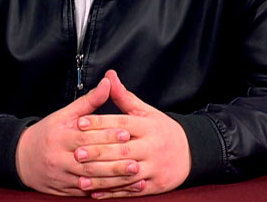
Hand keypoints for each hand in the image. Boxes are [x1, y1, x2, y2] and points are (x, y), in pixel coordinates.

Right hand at [15, 76, 139, 195]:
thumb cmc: (48, 133)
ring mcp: (61, 177)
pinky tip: (121, 189)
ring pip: (89, 181)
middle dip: (114, 163)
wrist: (22, 158)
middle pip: (89, 163)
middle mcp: (59, 159)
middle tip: (136, 161)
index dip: (105, 136)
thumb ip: (89, 101)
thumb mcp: (65, 114)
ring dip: (113, 180)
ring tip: (134, 175)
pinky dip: (104, 191)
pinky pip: (85, 193)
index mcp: (60, 138)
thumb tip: (108, 83)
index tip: (126, 133)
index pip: (85, 138)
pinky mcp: (63, 191)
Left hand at [77, 70, 190, 198]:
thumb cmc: (162, 130)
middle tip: (76, 153)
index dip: (101, 123)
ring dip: (102, 177)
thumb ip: (124, 96)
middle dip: (98, 152)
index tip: (80, 123)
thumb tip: (109, 76)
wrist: (190, 153)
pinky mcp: (154, 185)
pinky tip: (95, 193)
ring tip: (81, 178)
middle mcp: (151, 146)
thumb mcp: (146, 111)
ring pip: (125, 173)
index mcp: (147, 126)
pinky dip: (113, 192)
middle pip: (122, 149)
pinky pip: (131, 190)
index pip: (122, 123)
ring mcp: (154, 167)